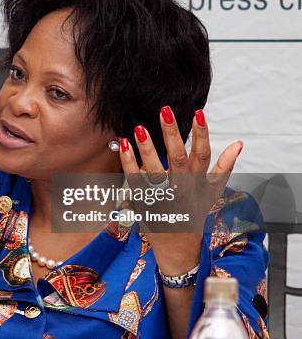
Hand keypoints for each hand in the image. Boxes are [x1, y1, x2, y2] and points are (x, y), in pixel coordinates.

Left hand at [117, 106, 243, 272]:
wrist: (178, 250)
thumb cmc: (194, 215)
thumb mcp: (212, 193)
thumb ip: (223, 168)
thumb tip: (238, 144)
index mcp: (198, 184)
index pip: (203, 155)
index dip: (202, 135)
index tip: (198, 113)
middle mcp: (181, 189)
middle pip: (178, 158)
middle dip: (172, 134)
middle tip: (165, 111)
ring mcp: (162, 197)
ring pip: (154, 170)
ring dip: (146, 148)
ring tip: (139, 128)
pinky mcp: (144, 203)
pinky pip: (134, 180)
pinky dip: (128, 162)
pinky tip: (123, 144)